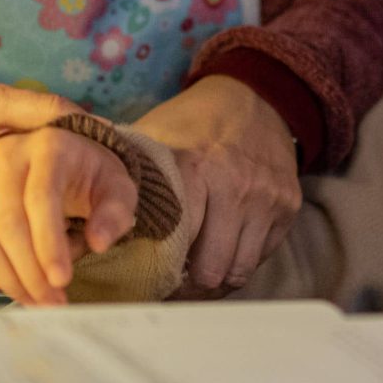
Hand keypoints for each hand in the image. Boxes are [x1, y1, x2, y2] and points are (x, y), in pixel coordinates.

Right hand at [0, 128, 138, 304]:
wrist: (64, 157)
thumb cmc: (92, 178)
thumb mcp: (117, 189)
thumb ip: (114, 214)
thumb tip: (98, 242)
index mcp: (48, 148)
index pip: (42, 200)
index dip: (49, 245)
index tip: (62, 282)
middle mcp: (6, 155)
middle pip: (7, 222)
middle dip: (28, 271)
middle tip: (50, 302)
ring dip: (4, 275)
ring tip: (31, 300)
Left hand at [129, 75, 300, 294]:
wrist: (255, 96)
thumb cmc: (193, 122)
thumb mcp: (155, 138)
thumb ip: (131, 178)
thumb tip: (93, 221)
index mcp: (196, 169)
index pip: (176, 245)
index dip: (158, 270)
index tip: (143, 279)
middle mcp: (236, 187)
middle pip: (211, 270)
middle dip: (188, 285)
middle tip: (169, 286)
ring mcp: (267, 199)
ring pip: (240, 271)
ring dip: (216, 280)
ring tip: (194, 278)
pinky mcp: (289, 207)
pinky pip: (262, 257)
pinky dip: (241, 261)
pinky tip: (221, 254)